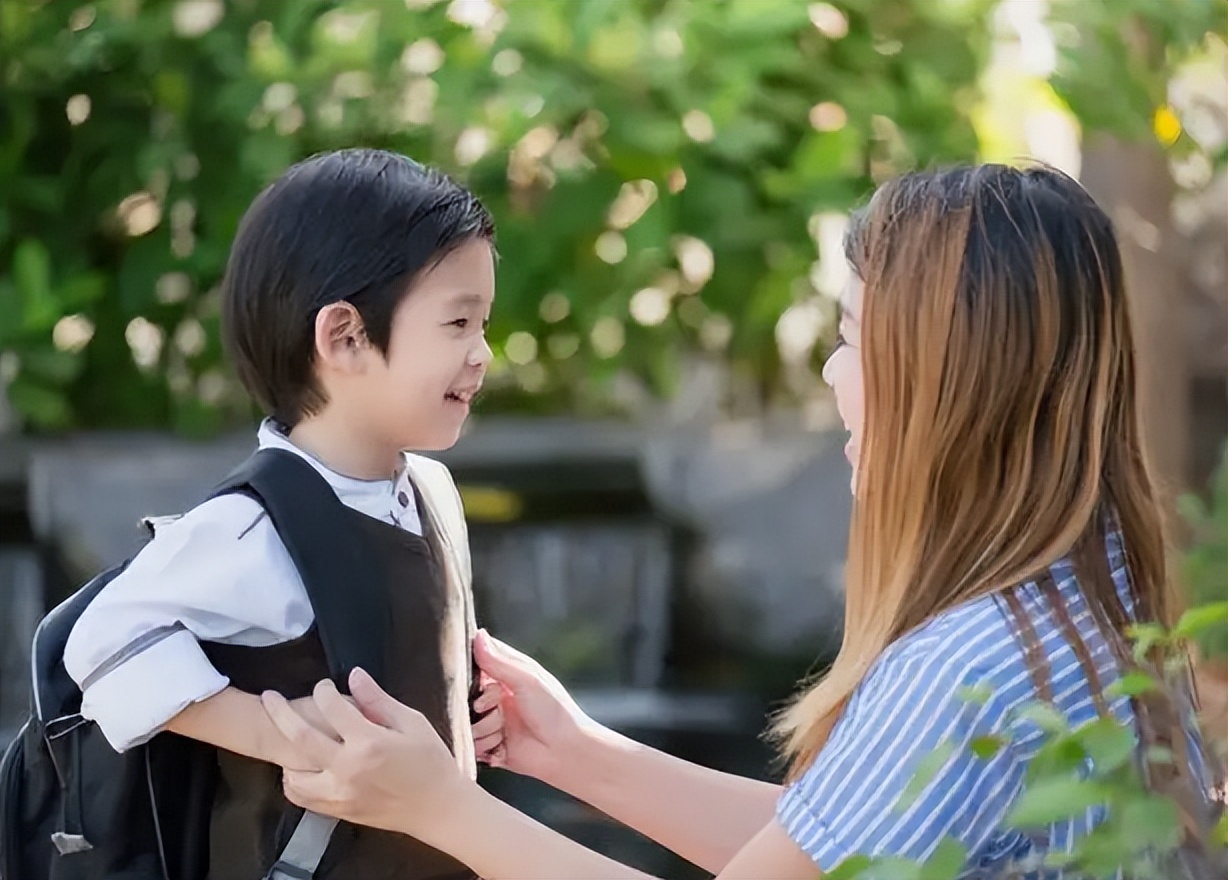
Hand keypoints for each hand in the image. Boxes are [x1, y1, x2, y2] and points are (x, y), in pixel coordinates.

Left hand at [261, 668, 468, 836]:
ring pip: (292, 775)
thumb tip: (354, 675)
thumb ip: (378, 700)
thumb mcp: (412, 723)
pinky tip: (302, 769)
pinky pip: (302, 798)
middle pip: (299, 736)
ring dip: (286, 754)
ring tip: (289, 739)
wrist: (437, 808)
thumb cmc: (431, 762)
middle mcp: (347, 769)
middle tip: (269, 697)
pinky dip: (295, 782)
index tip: (325, 686)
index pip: (331, 707)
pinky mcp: (339, 811)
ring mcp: (339, 793)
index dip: (324, 690)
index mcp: (369, 742)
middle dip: (279, 712)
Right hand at [470, 629, 600, 785]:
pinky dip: (485, 745)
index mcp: (507, 674)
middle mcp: (496, 696)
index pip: (476, 662)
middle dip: (480, 704)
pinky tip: (502, 744)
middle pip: (466, 695)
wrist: (565, 752)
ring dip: (485, 727)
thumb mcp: (527, 680)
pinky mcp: (489, 744)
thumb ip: (499, 661)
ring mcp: (492, 721)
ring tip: (504, 729)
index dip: (471, 671)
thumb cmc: (554, 711)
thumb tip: (478, 635)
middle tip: (497, 706)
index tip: (481, 679)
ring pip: (467, 721)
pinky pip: (470, 743)